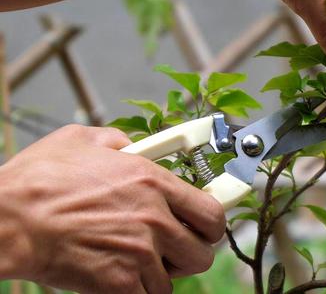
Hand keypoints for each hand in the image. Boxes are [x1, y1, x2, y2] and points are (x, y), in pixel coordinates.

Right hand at [0, 125, 224, 292]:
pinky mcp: (120, 283)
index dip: (213, 224)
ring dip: (160, 274)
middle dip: (190, 252)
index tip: (206, 226)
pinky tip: (121, 278)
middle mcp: (155, 218)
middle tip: (173, 248)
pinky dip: (138, 292)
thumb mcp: (82, 139)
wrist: (7, 219)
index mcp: (153, 182)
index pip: (212, 212)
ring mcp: (140, 253)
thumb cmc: (39, 181)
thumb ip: (118, 141)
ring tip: (138, 261)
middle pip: (203, 252)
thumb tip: (131, 145)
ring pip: (174, 279)